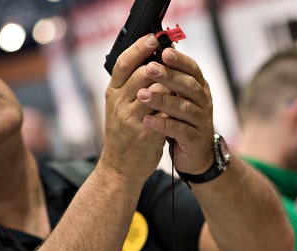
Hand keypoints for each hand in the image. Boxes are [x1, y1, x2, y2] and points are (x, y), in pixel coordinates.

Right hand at [101, 34, 168, 180]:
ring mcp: (131, 118)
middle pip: (141, 73)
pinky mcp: (145, 133)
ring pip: (155, 91)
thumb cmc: (125, 133)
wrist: (121, 166)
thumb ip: (132, 85)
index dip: (138, 49)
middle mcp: (118, 102)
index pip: (122, 63)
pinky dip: (175, 105)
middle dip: (162, 64)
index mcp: (112, 92)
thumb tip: (152, 62)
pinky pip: (164, 112)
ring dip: (171, 84)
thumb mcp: (122, 106)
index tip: (154, 38)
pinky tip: (183, 102)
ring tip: (181, 80)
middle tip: (174, 56)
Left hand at [136, 45, 214, 174]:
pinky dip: (163, 124)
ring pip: (184, 107)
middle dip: (169, 76)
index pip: (192, 69)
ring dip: (162, 100)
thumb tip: (159, 49)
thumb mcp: (178, 97)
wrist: (195, 154)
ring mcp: (201, 121)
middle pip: (189, 86)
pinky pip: (180, 130)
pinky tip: (147, 120)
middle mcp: (203, 102)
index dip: (179, 60)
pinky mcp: (195, 139)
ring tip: (142, 95)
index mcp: (198, 87)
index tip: (163, 51)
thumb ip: (171, 77)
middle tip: (150, 69)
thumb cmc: (182, 120)